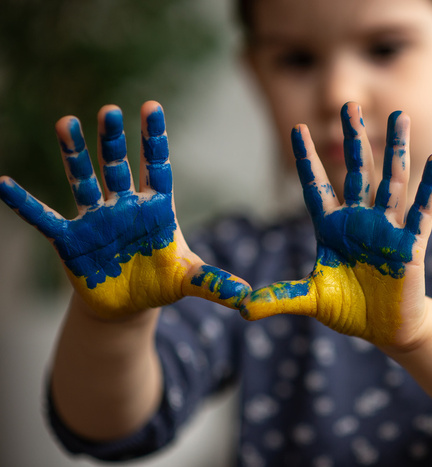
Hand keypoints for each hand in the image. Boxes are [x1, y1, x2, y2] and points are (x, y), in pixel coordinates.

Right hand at [0, 101, 249, 319]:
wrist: (128, 305)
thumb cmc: (161, 283)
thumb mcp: (189, 281)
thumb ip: (216, 284)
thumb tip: (250, 297)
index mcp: (157, 209)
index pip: (157, 167)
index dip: (154, 140)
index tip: (152, 107)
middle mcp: (125, 206)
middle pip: (118, 166)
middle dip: (114, 141)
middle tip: (110, 111)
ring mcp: (96, 220)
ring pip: (83, 181)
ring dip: (74, 155)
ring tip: (66, 123)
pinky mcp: (71, 240)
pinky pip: (43, 218)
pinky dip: (24, 203)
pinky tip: (3, 183)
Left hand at [241, 102, 431, 347]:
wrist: (385, 329)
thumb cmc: (348, 310)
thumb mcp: (311, 301)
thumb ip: (280, 299)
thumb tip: (242, 309)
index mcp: (331, 229)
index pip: (316, 187)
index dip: (307, 160)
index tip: (298, 128)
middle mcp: (359, 221)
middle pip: (356, 172)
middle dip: (352, 139)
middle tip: (349, 105)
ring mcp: (387, 229)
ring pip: (392, 181)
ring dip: (396, 149)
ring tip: (400, 115)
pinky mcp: (412, 244)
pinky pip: (422, 211)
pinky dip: (429, 187)